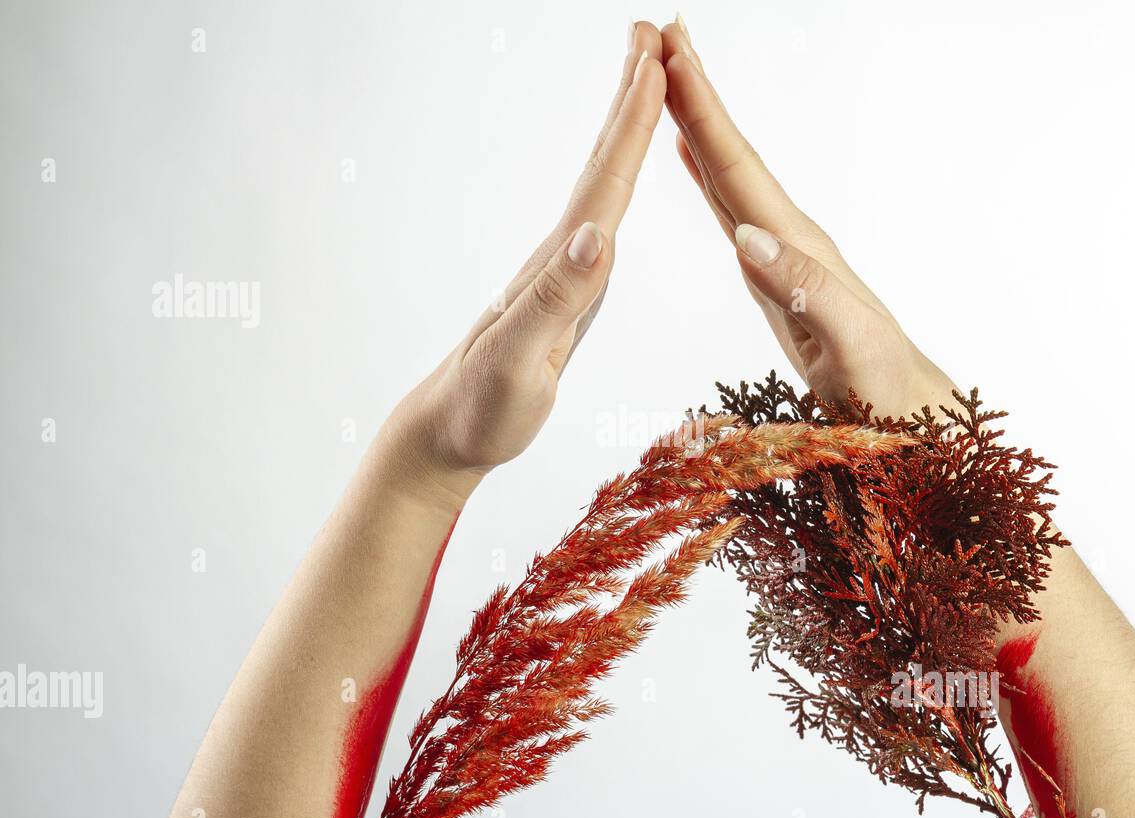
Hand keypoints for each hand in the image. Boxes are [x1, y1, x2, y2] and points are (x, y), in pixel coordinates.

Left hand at [385, 24, 666, 501]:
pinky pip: (601, 222)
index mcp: (558, 266)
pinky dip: (618, 185)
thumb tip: (600, 234)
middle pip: (600, 167)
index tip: (657, 65)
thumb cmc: (482, 408)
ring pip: (601, 188)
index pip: (603, 186)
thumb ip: (557, 300)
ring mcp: (563, 272)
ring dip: (625, 132)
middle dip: (629, 100)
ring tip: (645, 84)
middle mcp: (561, 257)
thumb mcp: (520, 361)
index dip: (632, 125)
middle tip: (652, 37)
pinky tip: (621, 184)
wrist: (448, 432)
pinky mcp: (566, 293)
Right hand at [660, 19, 952, 417]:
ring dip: (695, 124)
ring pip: (728, 174)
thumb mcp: (850, 344)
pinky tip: (693, 158)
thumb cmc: (884, 388)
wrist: (911, 413)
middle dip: (694, 94)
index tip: (670, 52)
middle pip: (731, 154)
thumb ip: (804, 289)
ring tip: (667, 76)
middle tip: (657, 33)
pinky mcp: (772, 277)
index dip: (703, 110)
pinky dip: (706, 176)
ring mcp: (780, 255)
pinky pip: (730, 210)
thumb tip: (747, 236)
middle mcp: (787, 238)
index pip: (740, 167)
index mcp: (797, 247)